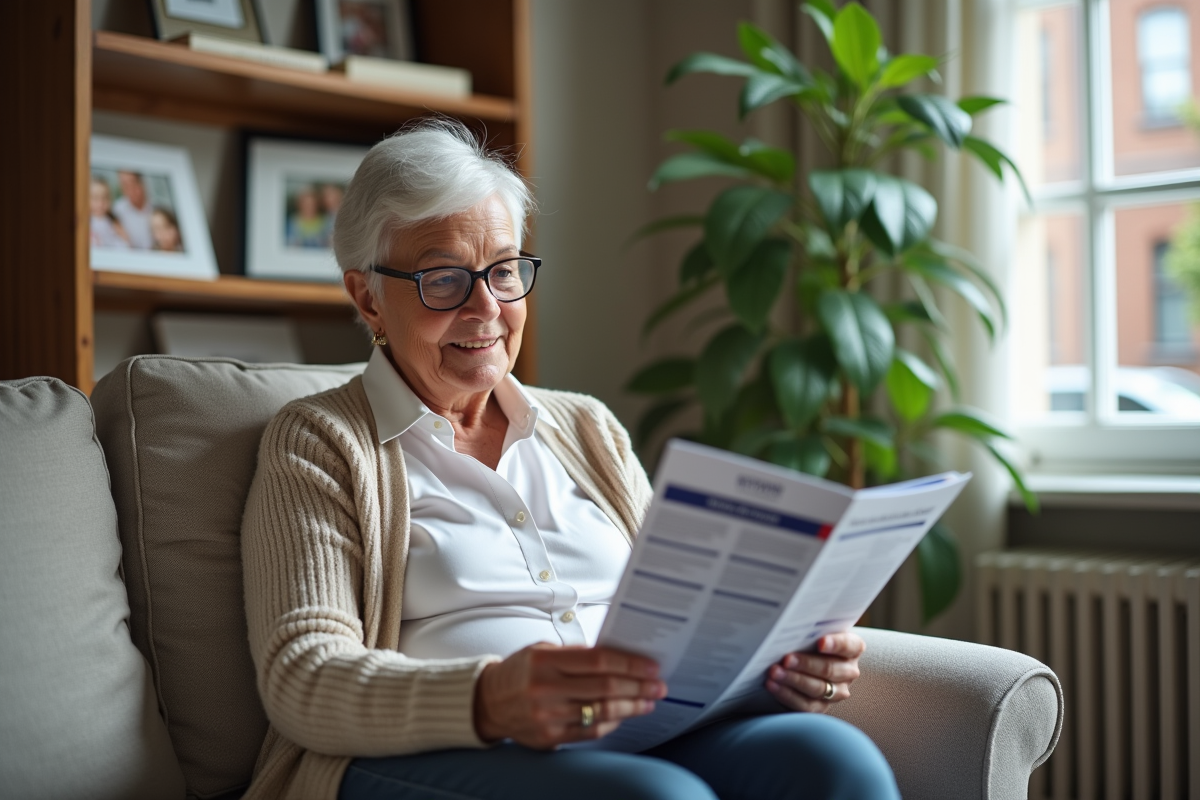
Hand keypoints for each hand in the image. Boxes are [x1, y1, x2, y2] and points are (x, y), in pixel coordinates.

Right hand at [474, 643, 665, 748]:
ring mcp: (549, 716)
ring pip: (602, 712)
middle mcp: (546, 689)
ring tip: (648, 702)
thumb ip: (577, 654)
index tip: (651, 667)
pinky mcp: (550, 738)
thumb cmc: (520, 671)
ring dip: (632, 707)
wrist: (488, 702)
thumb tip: (619, 657)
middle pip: (606, 687)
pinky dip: (612, 722)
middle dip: (639, 687)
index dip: (630, 664)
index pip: (599, 661)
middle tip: (658, 686)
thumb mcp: (542, 651)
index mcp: (545, 661)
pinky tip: (624, 715)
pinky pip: (591, 732)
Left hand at [765, 631, 864, 712]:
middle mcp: (848, 671)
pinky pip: (805, 705)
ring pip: (817, 688)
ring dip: (793, 680)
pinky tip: (772, 685)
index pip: (849, 645)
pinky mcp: (820, 706)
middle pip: (830, 669)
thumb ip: (810, 629)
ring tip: (774, 672)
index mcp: (853, 648)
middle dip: (806, 664)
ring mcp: (837, 691)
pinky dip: (787, 694)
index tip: (820, 643)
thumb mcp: (814, 631)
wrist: (803, 658)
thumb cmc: (810, 639)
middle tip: (786, 659)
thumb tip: (792, 625)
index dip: (836, 644)